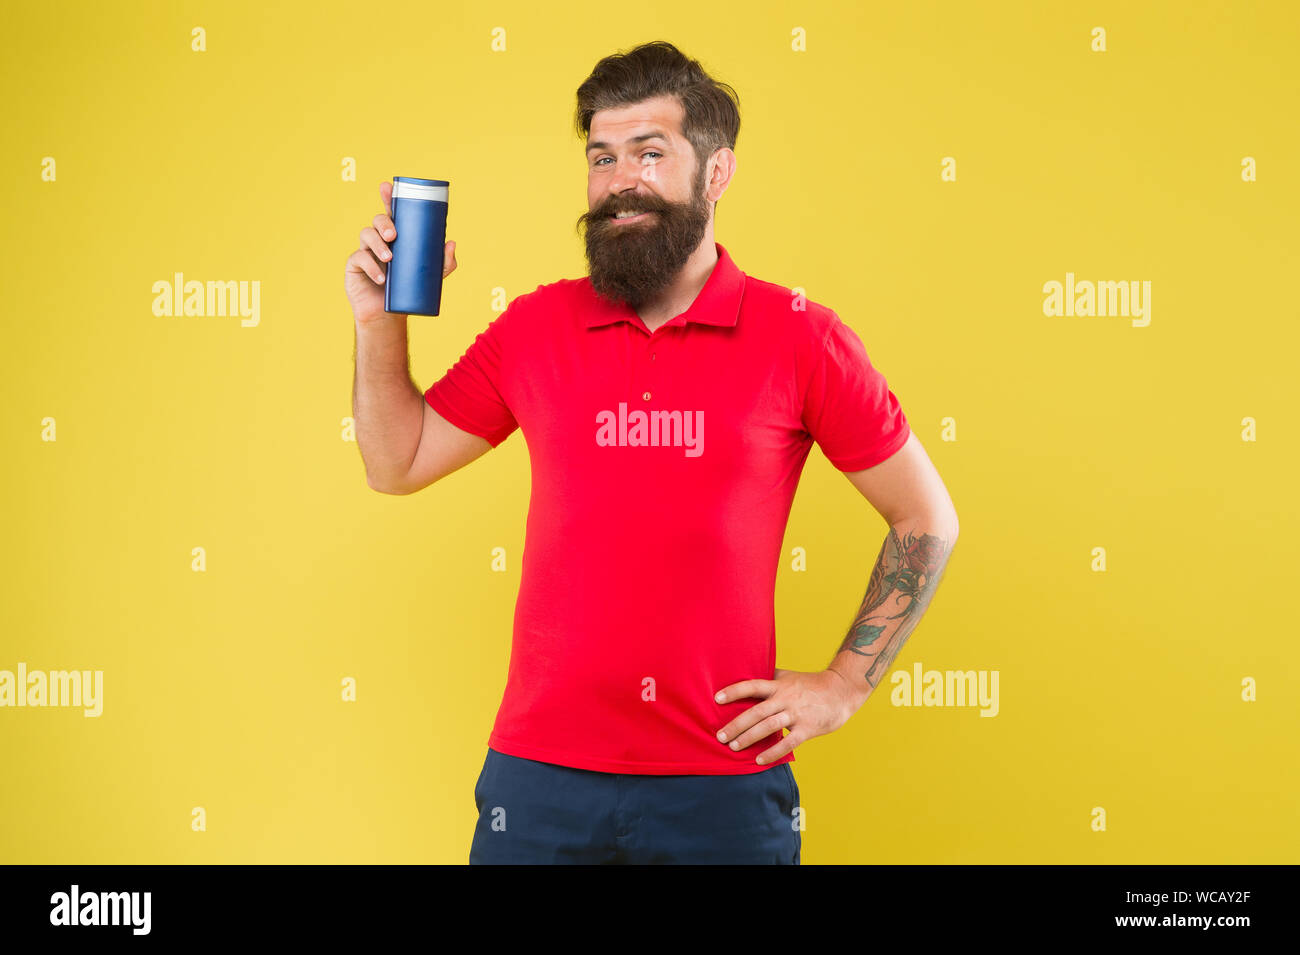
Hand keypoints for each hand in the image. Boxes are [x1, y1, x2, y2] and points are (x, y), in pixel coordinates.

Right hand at [344, 180, 457, 325]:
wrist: (388, 314)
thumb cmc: (409, 290)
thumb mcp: (431, 277)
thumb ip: (444, 262)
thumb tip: (451, 243)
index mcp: (396, 236)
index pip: (392, 212)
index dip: (388, 197)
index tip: (386, 186)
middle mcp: (379, 239)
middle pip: (377, 220)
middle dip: (384, 222)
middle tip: (393, 234)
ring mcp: (365, 251)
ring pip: (366, 235)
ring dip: (377, 244)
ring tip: (389, 259)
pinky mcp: (354, 266)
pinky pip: (359, 259)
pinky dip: (370, 267)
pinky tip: (381, 277)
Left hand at [714, 668, 862, 764]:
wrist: (842, 691)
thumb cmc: (810, 685)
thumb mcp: (788, 676)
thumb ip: (769, 678)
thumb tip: (744, 675)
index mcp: (779, 685)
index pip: (752, 685)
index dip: (734, 691)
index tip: (716, 699)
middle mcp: (786, 698)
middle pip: (756, 711)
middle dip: (736, 724)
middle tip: (720, 736)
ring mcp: (797, 714)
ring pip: (769, 726)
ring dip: (749, 737)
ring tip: (733, 747)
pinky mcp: (808, 728)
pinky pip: (788, 743)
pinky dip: (772, 752)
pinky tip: (759, 761)